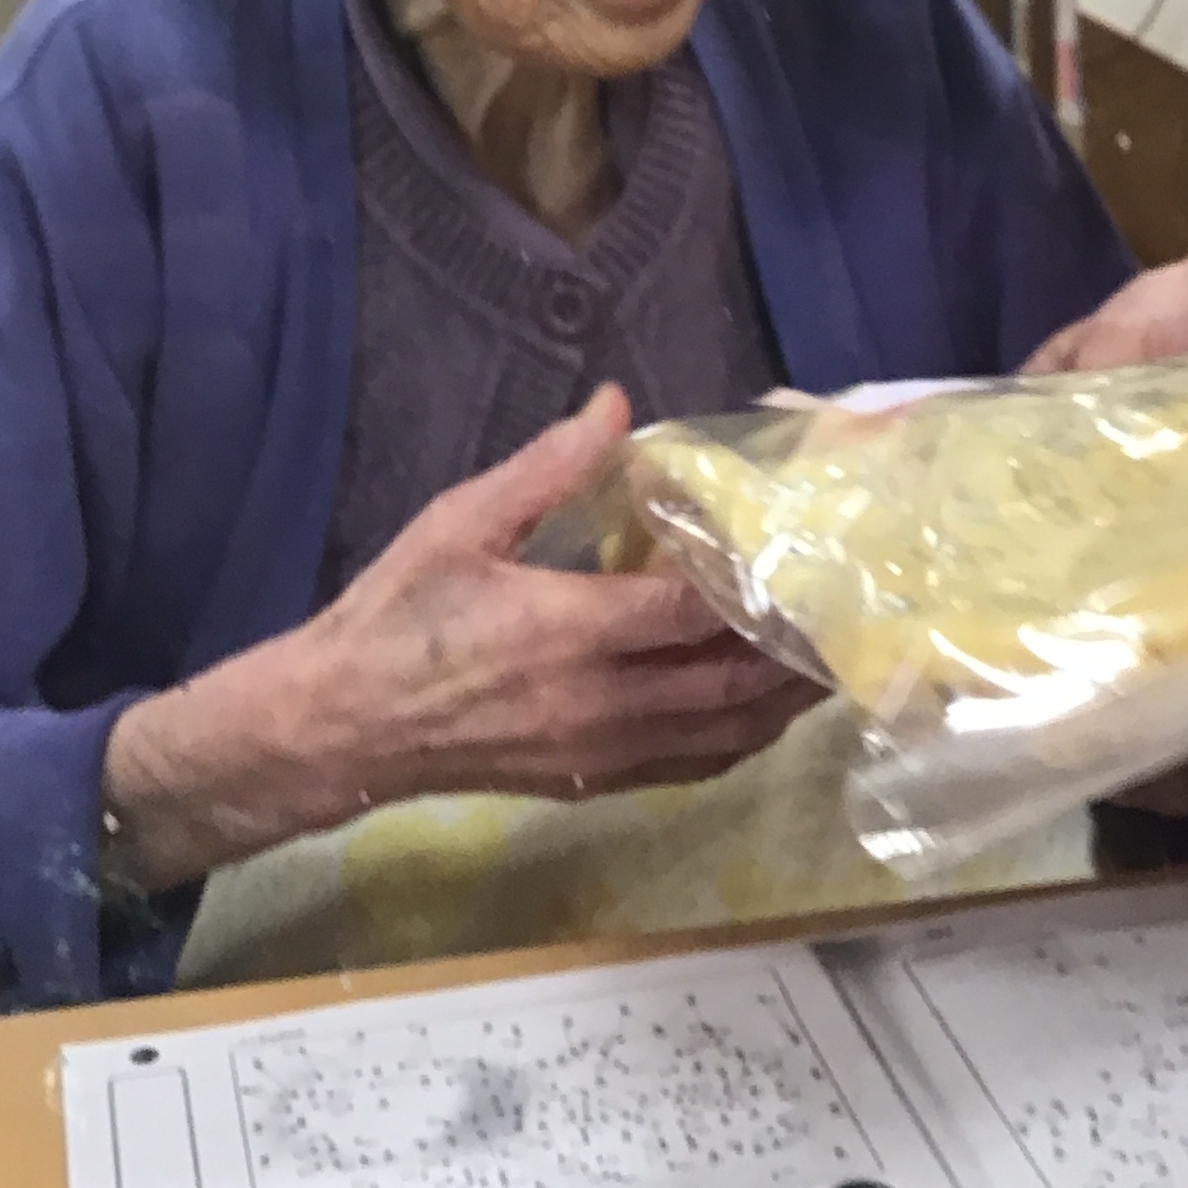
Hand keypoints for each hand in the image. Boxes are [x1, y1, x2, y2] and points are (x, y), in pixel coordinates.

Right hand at [102, 387, 816, 895]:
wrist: (341, 726)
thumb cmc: (396, 615)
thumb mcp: (461, 523)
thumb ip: (547, 468)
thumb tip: (617, 407)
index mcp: (568, 630)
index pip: (695, 613)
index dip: (760, 586)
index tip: (806, 549)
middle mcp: (599, 701)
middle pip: (732, 684)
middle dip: (796, 652)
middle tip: (847, 609)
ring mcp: (600, 751)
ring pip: (723, 735)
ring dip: (782, 701)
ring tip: (827, 658)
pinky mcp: (591, 780)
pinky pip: (691, 767)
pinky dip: (741, 739)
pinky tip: (761, 710)